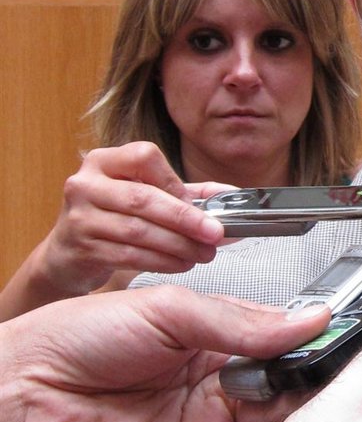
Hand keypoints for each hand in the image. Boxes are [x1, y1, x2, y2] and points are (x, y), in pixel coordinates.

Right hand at [2, 143, 227, 315]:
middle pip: (143, 198)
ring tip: (203, 253)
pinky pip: (129, 255)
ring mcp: (79, 217)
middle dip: (186, 219)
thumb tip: (233, 195)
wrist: (68, 253)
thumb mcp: (147, 196)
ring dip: (178, 245)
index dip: (174, 181)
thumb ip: (189, 193)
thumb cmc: (115, 218)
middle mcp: (86, 184)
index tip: (199, 204)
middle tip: (215, 234)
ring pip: (138, 231)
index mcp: (105, 161)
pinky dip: (161, 261)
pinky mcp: (80, 248)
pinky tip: (181, 264)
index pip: (145, 157)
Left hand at [5, 284, 328, 421]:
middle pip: (281, 374)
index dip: (307, 331)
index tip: (336, 328)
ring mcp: (207, 414)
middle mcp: (215, 372)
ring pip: (272, 413)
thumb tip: (303, 319)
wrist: (28, 393)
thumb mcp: (171, 310)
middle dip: (307, 370)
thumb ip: (241, 322)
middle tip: (334, 364)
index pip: (276, 330)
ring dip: (297, 406)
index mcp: (212, 328)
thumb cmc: (79, 338)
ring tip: (322, 394)